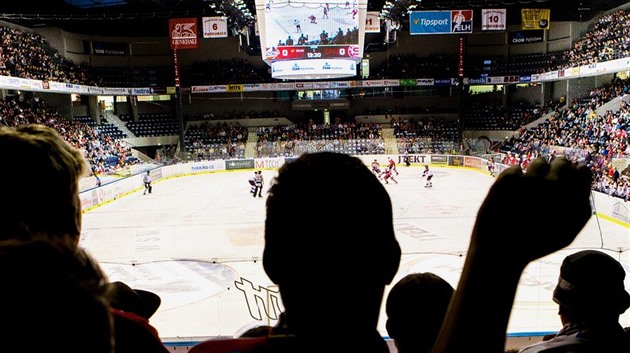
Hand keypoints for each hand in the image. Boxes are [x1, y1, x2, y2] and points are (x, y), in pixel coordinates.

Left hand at [470, 157, 592, 265]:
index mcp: (573, 198)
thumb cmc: (536, 243)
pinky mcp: (509, 178)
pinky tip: (511, 194)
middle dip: (556, 170)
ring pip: (539, 162)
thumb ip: (581, 208)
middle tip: (547, 183)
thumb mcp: (568, 232)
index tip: (566, 182)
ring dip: (536, 172)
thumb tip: (582, 183)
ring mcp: (530, 180)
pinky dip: (515, 178)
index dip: (574, 175)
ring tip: (528, 190)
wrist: (501, 248)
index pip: (582, 170)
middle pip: (562, 162)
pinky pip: (516, 168)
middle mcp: (554, 185)